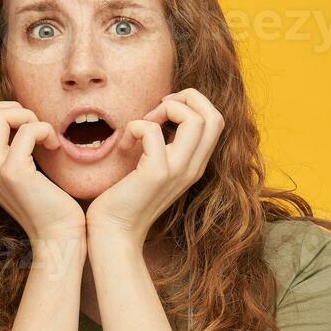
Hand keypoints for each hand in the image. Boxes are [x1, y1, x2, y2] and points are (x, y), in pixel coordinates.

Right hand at [0, 101, 84, 242]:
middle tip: (34, 128)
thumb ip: (8, 145)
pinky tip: (54, 146)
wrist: (57, 236)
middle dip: (12, 109)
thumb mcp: (18, 170)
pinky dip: (44, 129)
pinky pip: (27, 130)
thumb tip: (14, 112)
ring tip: (43, 135)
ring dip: (26, 116)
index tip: (23, 128)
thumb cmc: (46, 201)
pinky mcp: (14, 173)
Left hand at [85, 88, 224, 245]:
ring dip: (164, 109)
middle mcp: (193, 168)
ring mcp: (177, 171)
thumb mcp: (157, 168)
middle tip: (158, 108)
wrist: (114, 232)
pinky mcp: (156, 173)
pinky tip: (123, 146)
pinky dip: (134, 127)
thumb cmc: (128, 198)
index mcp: (195, 165)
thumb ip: (168, 146)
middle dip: (187, 97)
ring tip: (143, 125)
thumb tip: (162, 113)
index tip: (164, 109)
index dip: (193, 103)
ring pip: (194, 119)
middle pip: (214, 116)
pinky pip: (151, 131)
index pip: (217, 120)